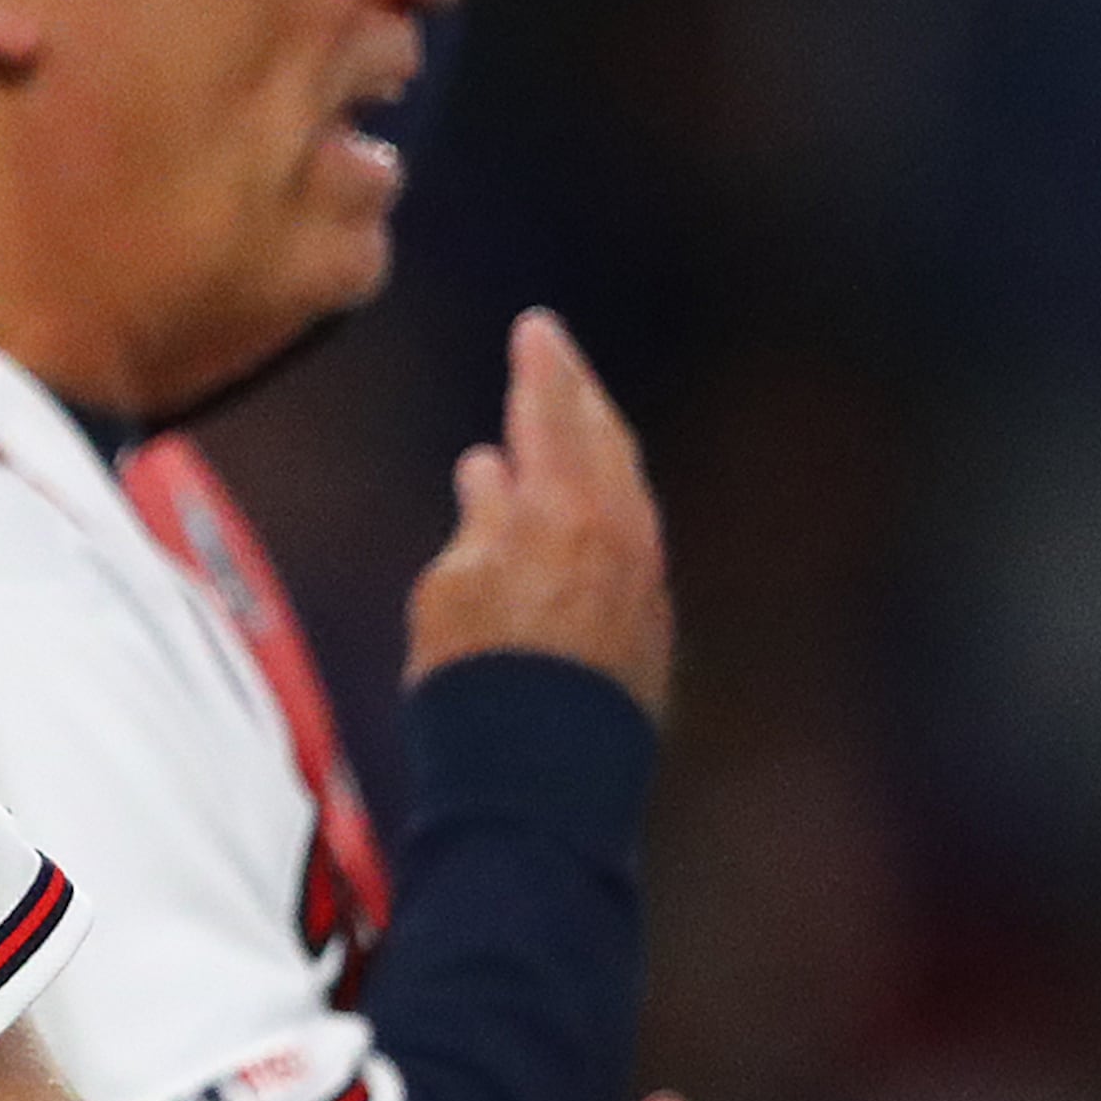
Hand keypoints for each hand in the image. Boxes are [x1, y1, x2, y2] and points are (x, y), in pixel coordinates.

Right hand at [406, 307, 672, 718]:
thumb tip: (489, 469)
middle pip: (603, 438)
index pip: (550, 414)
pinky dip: (610, 503)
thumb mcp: (450, 587)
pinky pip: (634, 534)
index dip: (541, 367)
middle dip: (579, 393)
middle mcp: (616, 529)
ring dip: (600, 447)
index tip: (537, 328)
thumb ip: (477, 519)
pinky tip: (593, 508)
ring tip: (579, 423)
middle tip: (559, 356)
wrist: (537, 773)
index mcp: (559, 507)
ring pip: (627, 486)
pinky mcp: (651, 619)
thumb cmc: (474, 678)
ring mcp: (643, 574)